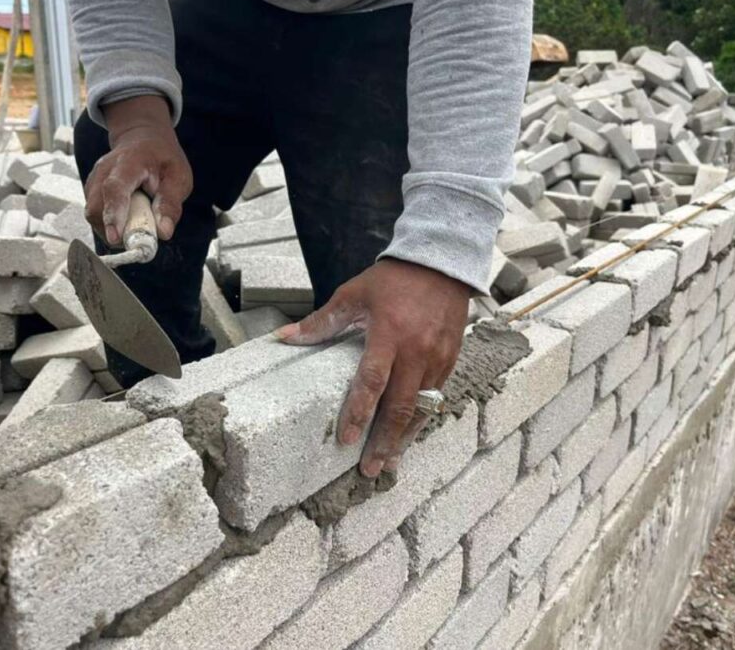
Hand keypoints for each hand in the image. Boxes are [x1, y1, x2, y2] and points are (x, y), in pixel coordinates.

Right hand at [85, 95, 192, 245]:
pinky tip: (128, 219)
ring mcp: (93, 180)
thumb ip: (170, 204)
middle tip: (139, 238)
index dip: (113, 215)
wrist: (142, 139)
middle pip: (96, 207)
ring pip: (94, 215)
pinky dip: (110, 225)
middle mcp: (104, 170)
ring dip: (113, 229)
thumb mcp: (178, 178)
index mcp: (128, 163)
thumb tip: (164, 233)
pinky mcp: (91, 191)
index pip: (114, 189)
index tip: (116, 238)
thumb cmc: (162, 160)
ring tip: (137, 224)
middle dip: (114, 230)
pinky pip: (96, 215)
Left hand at [275, 259, 470, 477]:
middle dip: (384, 441)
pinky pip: (436, 398)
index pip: (372, 381)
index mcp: (389, 334)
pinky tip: (409, 435)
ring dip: (404, 438)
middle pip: (400, 406)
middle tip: (370, 470)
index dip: (359, 412)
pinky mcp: (450, 360)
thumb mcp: (353, 294)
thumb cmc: (392, 281)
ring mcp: (437, 358)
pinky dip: (422, 419)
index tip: (347, 439)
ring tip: (389, 463)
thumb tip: (284, 339)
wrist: (441, 264)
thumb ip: (322, 322)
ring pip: (421, 408)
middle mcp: (416, 351)